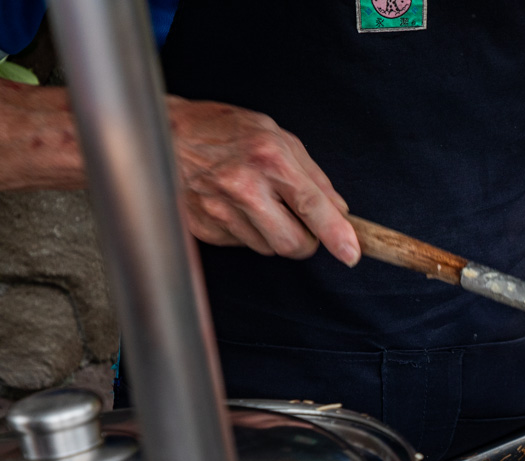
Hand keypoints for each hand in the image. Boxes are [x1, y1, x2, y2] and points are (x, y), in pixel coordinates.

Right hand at [167, 98, 359, 264]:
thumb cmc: (224, 130)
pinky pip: (242, 244)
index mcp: (269, 158)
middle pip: (293, 244)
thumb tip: (339, 212)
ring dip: (272, 232)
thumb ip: (313, 176)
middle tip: (298, 220)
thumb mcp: (276, 136)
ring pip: (268, 248)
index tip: (351, 254)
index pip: (312, 206)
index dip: (337, 235)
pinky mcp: (203, 227)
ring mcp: (220, 209)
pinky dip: (245, 231)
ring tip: (254, 200)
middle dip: (304, 240)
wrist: (161, 132)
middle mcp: (243, 186)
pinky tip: (232, 205)